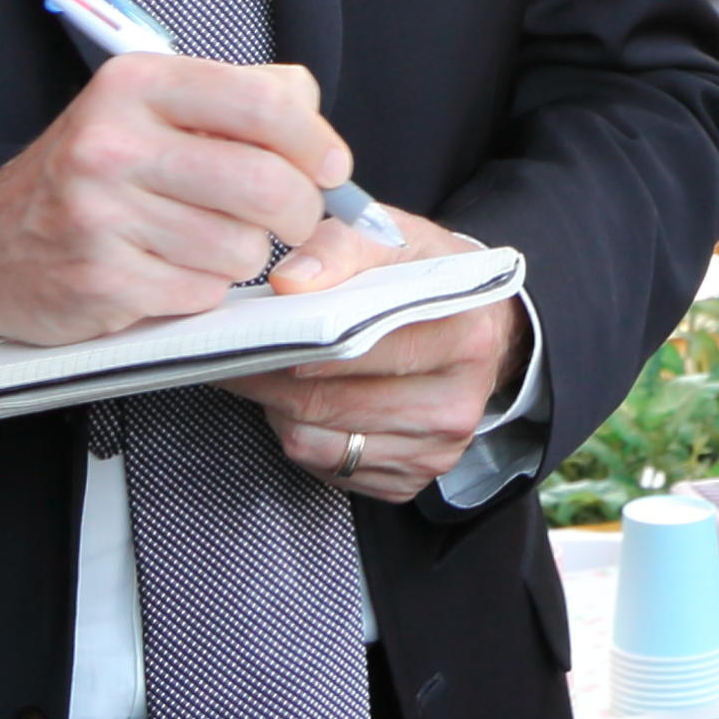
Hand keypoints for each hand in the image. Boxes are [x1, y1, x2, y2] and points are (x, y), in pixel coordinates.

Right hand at [0, 54, 368, 345]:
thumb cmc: (92, 174)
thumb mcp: (150, 110)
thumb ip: (237, 103)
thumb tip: (318, 132)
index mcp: (137, 85)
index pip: (265, 103)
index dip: (316, 142)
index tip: (330, 166)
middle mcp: (115, 144)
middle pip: (266, 183)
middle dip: (299, 210)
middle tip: (289, 217)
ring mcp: (103, 216)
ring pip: (242, 248)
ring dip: (242, 254)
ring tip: (201, 240)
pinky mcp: (102, 282)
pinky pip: (203, 293)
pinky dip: (202, 289)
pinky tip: (166, 270)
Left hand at [227, 205, 531, 503]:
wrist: (480, 327)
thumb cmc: (430, 277)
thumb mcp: (397, 239)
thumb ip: (340, 248)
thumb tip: (289, 283)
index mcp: (464, 338)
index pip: (364, 351)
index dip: (301, 344)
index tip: (256, 334)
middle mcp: (457, 405)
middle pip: (332, 403)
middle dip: (273, 378)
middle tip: (239, 354)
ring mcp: (436, 451)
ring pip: (320, 443)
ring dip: (281, 409)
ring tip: (274, 373)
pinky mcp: (412, 480)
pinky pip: (329, 467)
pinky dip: (303, 436)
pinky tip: (307, 402)